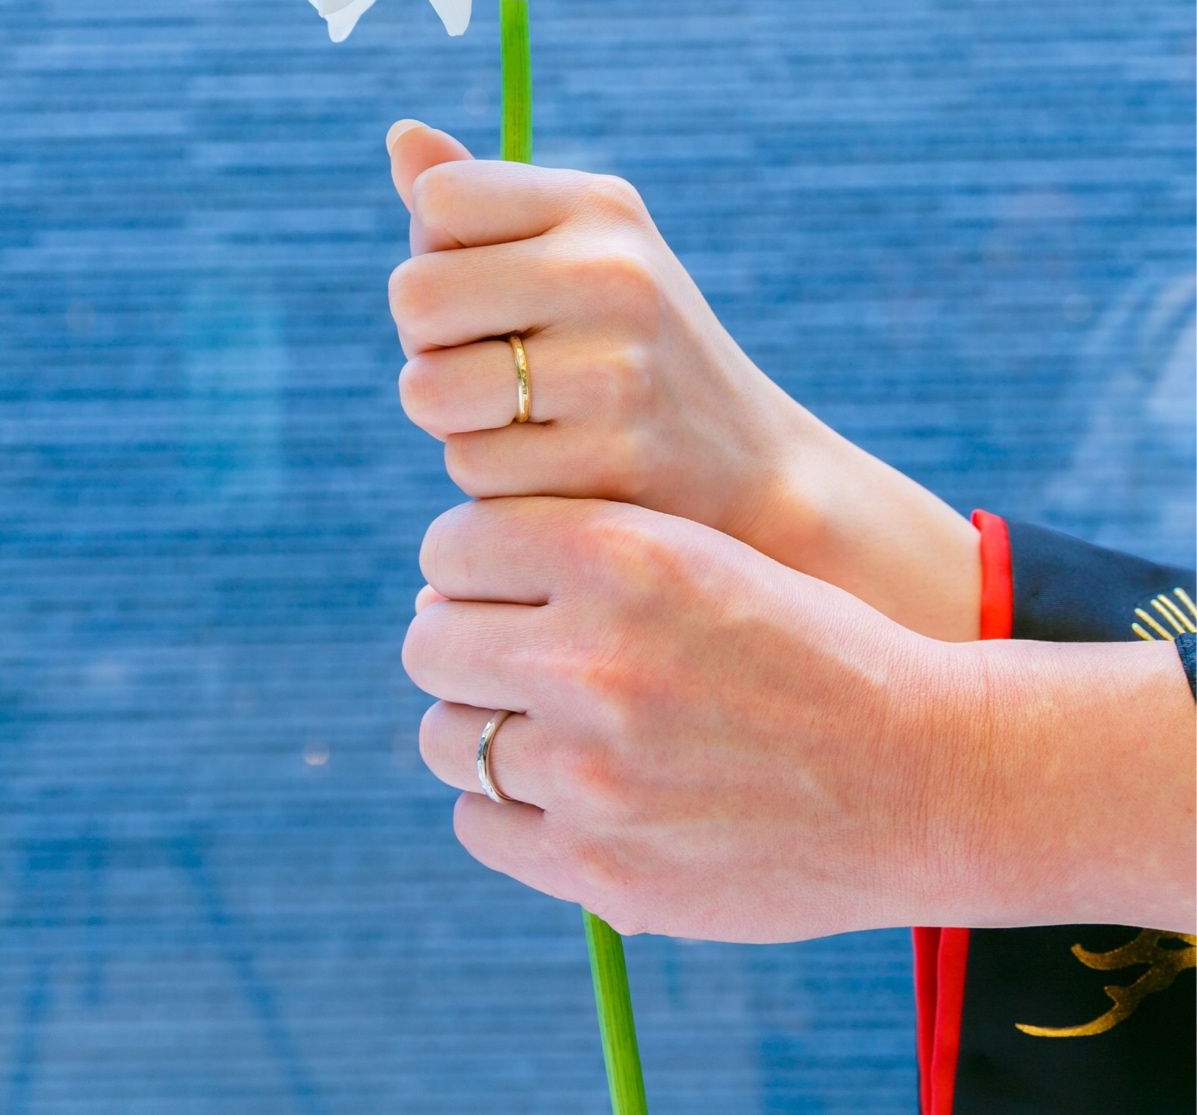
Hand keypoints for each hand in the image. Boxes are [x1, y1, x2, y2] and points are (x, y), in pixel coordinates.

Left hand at [386, 121, 979, 639]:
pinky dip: (494, 480)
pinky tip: (557, 466)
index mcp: (602, 207)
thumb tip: (401, 133)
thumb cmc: (628, 345)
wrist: (749, 467)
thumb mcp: (579, 250)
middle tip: (496, 362)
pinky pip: (470, 471)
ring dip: (454, 418)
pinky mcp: (607, 461)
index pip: (440, 201)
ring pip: (427, 392)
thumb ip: (480, 201)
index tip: (492, 289)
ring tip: (524, 415)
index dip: (440, 253)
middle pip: (414, 295)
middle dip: (430, 341)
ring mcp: (615, 370)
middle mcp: (614, 274)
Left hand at [402, 493, 963, 941]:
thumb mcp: (702, 557)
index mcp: (621, 554)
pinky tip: (573, 793)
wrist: (925, 775)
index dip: (471, 561)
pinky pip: (479, 822)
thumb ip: (581, 554)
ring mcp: (591, 772)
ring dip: (483, 728)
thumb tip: (442, 586)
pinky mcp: (600, 868)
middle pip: (432, 640)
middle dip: (466, 644)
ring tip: (553, 728)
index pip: (453, 542)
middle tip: (519, 659)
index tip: (503, 583)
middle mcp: (592, 656)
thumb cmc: (807, 650)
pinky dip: (510, 809)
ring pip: (447, 737)